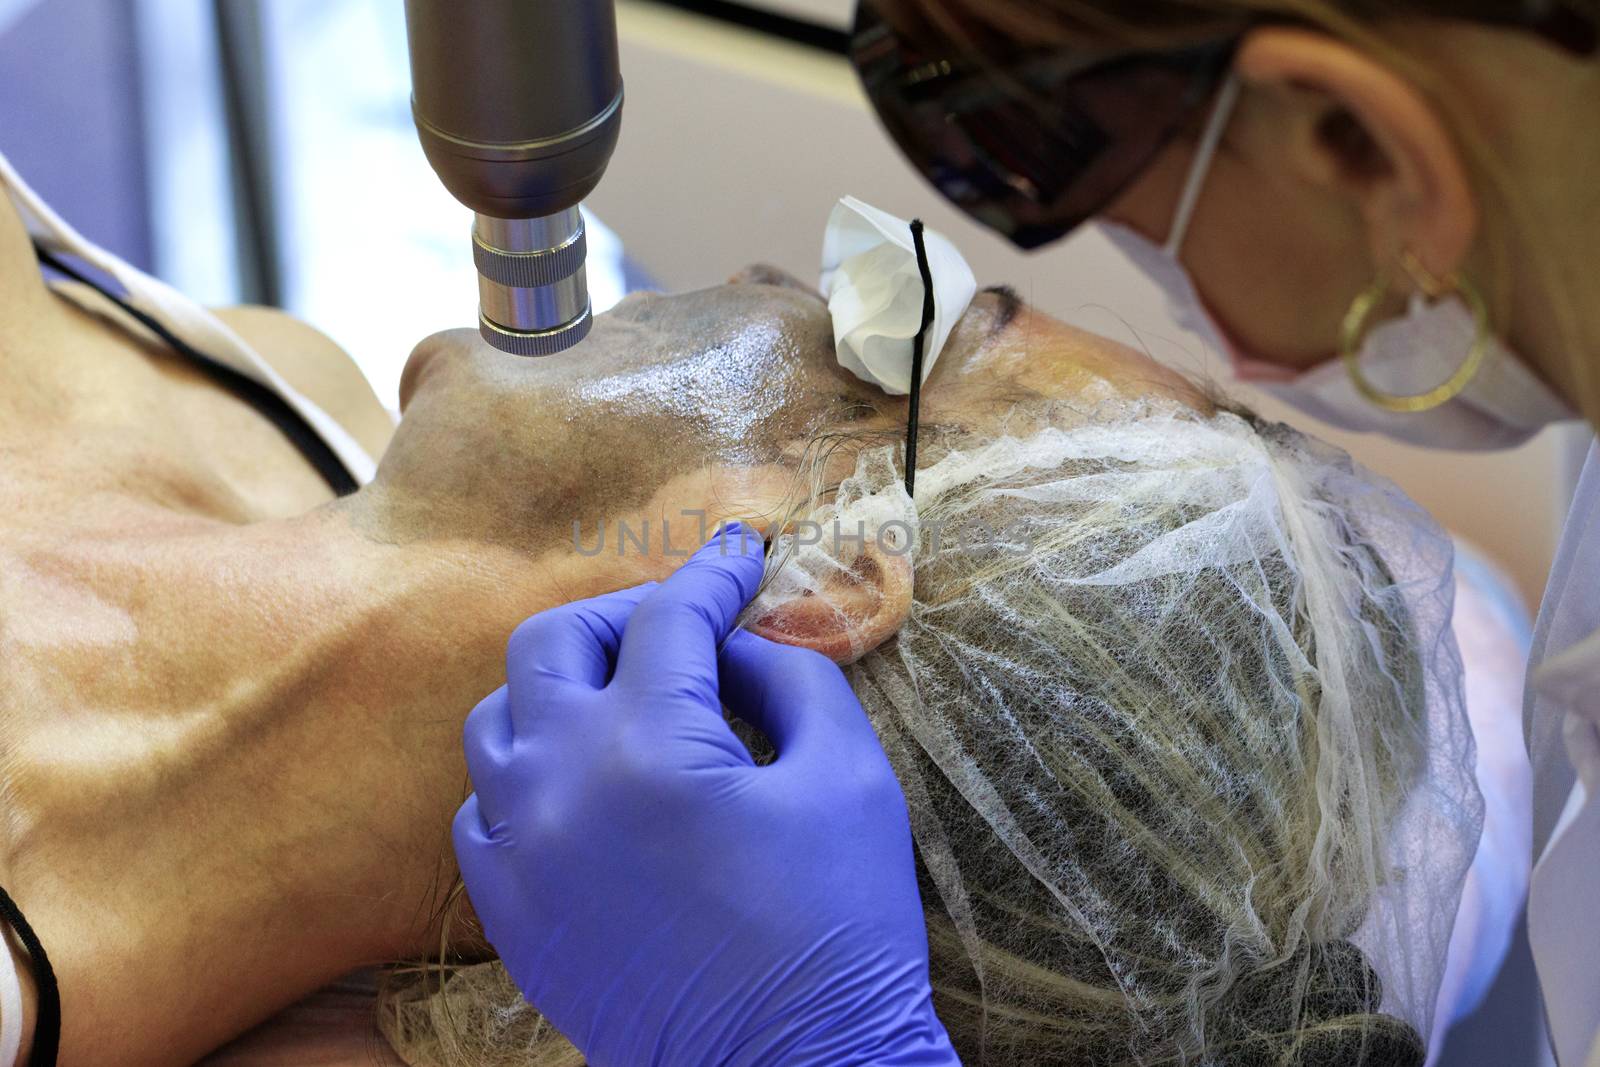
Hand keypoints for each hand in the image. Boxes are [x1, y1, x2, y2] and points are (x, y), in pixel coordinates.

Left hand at [454, 523, 959, 1065]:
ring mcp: (519, 854)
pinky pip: (482, 809)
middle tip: (680, 627)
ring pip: (498, 721)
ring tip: (625, 700)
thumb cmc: (838, 927)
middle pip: (551, 644)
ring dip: (560, 689)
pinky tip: (584, 786)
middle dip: (619, 616)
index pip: (669, 618)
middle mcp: (560, 786)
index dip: (713, 575)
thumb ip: (793, 679)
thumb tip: (742, 644)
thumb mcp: (849, 778)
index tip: (740, 555)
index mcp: (651, 746)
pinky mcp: (509, 914)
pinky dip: (527, 774)